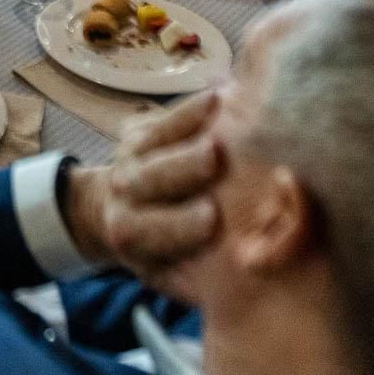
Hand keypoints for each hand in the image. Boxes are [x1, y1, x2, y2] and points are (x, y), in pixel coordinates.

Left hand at [91, 93, 223, 288]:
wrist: (117, 212)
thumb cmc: (170, 251)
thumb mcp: (179, 274)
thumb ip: (209, 279)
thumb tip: (256, 271)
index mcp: (132, 237)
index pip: (154, 232)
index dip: (181, 225)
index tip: (213, 218)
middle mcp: (124, 196)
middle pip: (149, 180)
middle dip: (182, 167)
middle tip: (216, 156)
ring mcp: (127, 158)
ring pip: (154, 141)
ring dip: (188, 125)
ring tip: (222, 111)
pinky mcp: (135, 130)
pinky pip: (161, 116)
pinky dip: (190, 106)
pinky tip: (220, 96)